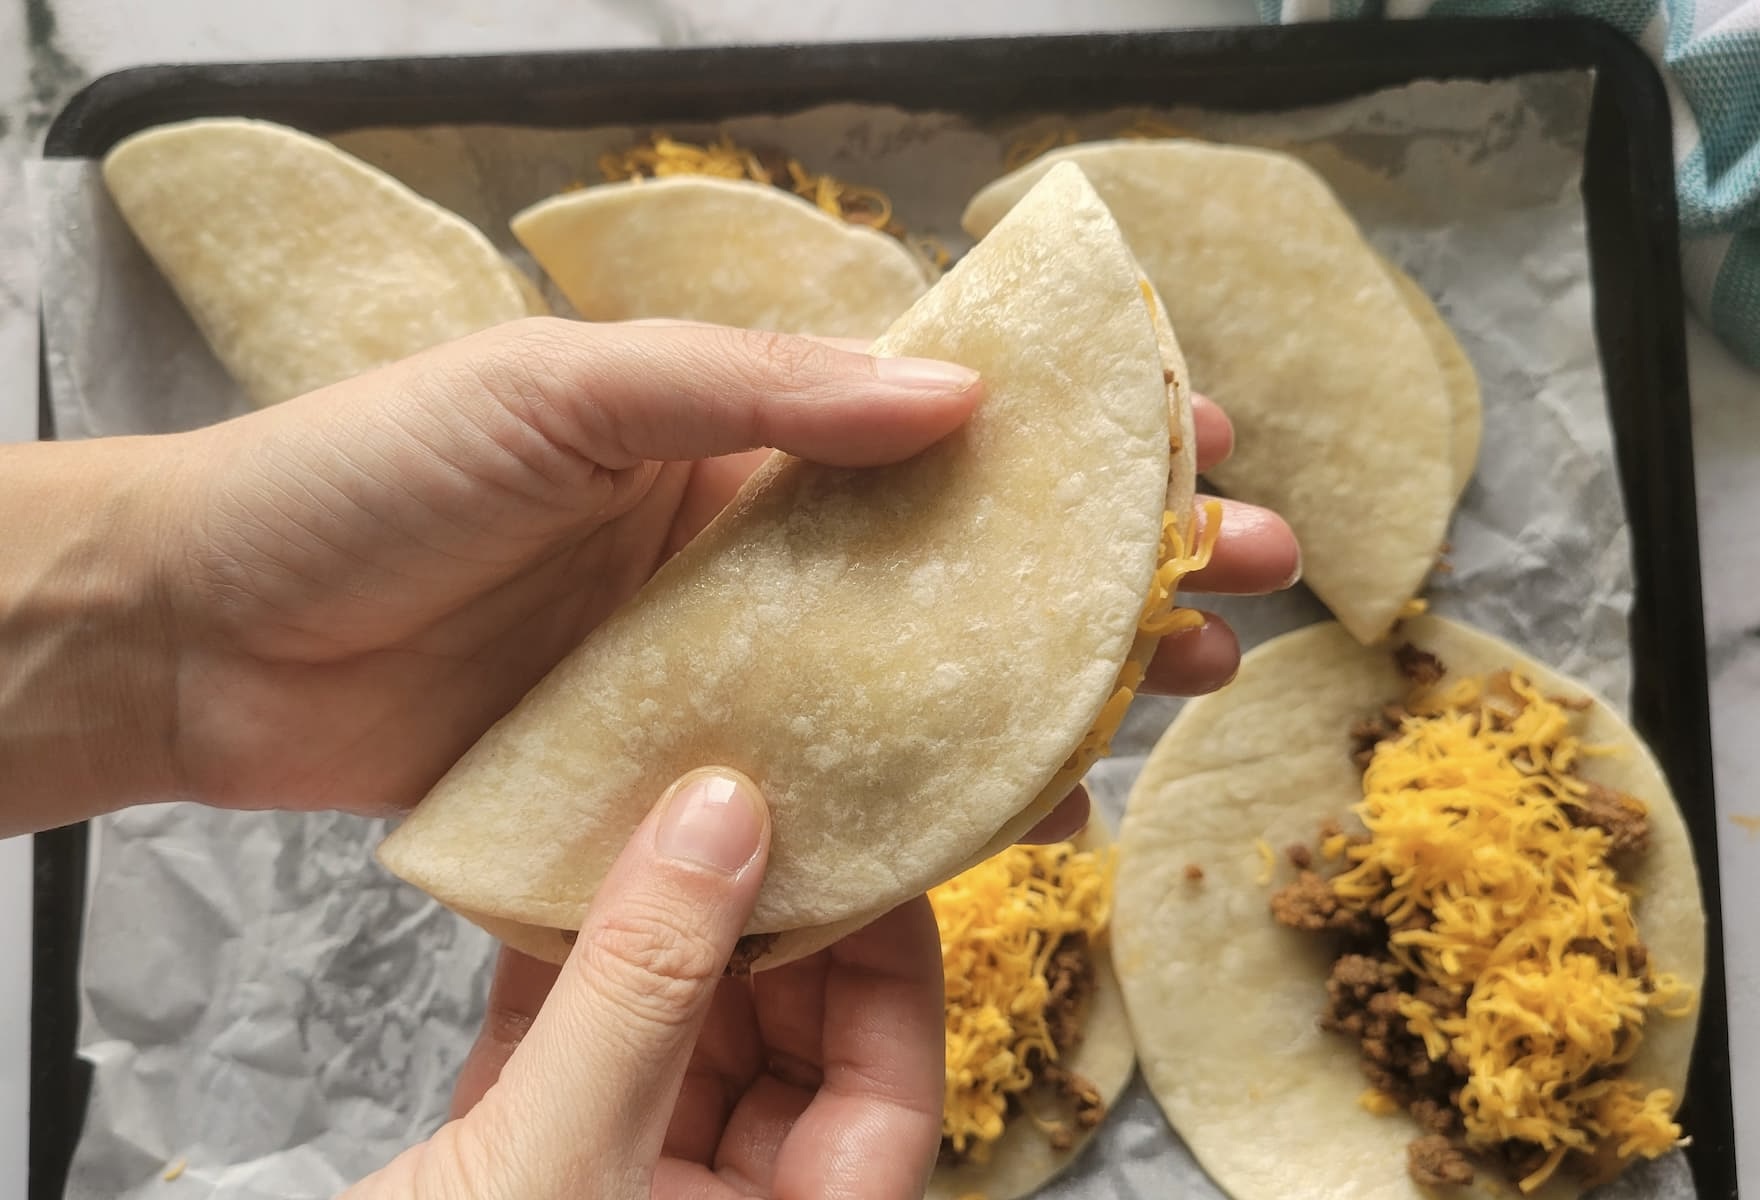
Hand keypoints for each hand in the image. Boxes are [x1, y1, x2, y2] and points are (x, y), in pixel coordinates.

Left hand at [1, 315, 1294, 835]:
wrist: (213, 634)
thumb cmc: (368, 477)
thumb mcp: (555, 394)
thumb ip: (745, 392)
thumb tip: (947, 395)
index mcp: (732, 430)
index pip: (939, 416)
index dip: (1074, 423)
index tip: (1197, 428)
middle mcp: (750, 542)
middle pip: (968, 553)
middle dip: (1113, 561)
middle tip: (1246, 575)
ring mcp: (725, 662)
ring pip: (924, 672)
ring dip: (1057, 683)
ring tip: (1182, 690)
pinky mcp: (680, 767)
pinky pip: (831, 781)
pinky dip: (932, 797)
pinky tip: (1032, 812)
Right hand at [345, 768, 946, 1199]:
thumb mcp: (552, 1164)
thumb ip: (641, 994)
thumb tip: (723, 821)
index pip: (887, 1099)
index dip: (889, 967)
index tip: (863, 843)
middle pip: (787, 1054)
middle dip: (767, 924)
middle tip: (752, 796)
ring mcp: (610, 1190)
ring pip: (673, 1033)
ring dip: (660, 926)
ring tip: (656, 806)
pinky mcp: (512, 1162)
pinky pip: (567, 1043)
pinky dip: (558, 959)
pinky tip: (548, 873)